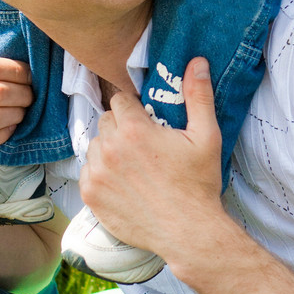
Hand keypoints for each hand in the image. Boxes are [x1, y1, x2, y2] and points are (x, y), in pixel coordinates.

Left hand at [81, 58, 223, 256]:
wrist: (188, 232)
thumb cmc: (198, 184)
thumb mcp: (206, 136)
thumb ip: (198, 95)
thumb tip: (196, 62)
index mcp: (134, 129)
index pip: (120, 100)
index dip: (135, 108)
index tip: (148, 122)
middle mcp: (109, 148)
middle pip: (106, 121)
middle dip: (122, 127)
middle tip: (143, 144)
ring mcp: (97, 173)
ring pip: (95, 145)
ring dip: (109, 149)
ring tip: (132, 164)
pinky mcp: (91, 195)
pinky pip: (87, 171)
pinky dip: (100, 172)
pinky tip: (121, 181)